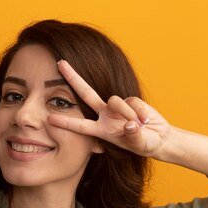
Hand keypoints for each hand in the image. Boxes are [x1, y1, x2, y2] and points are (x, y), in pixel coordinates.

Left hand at [47, 60, 172, 158]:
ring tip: (140, 125)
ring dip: (127, 113)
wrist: (159, 138)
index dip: (65, 121)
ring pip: (116, 101)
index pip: (80, 125)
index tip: (48, 118)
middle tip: (60, 63)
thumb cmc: (145, 144)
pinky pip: (133, 101)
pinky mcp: (131, 100)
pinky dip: (141, 111)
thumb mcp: (139, 144)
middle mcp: (105, 115)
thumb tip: (130, 124)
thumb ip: (134, 135)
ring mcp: (117, 107)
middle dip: (73, 78)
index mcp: (101, 130)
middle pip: (86, 93)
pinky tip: (146, 120)